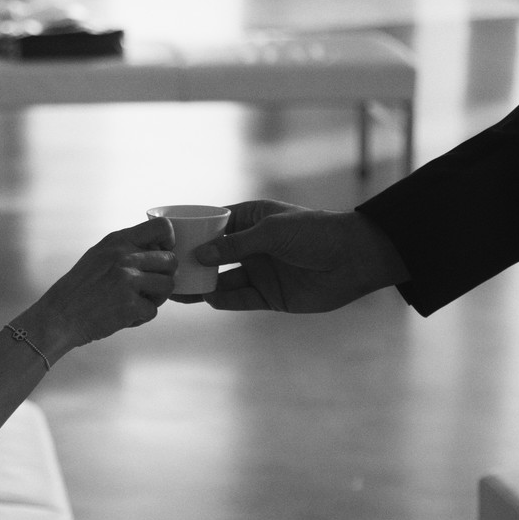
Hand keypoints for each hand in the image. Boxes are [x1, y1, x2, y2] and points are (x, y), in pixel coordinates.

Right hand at [15, 218, 176, 360]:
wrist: (59, 316)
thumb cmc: (80, 288)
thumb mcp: (99, 255)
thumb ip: (126, 248)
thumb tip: (160, 249)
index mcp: (118, 241)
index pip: (162, 227)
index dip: (170, 241)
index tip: (162, 254)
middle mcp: (124, 256)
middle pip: (171, 261)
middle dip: (165, 276)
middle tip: (149, 287)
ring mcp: (128, 280)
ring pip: (168, 286)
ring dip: (157, 297)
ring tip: (138, 302)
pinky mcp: (130, 305)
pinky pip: (153, 311)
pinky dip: (141, 317)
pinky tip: (124, 316)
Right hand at [174, 201, 409, 312]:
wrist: (355, 259)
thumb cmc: (315, 233)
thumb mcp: (271, 232)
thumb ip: (235, 245)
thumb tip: (200, 255)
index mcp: (251, 219)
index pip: (213, 224)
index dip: (191, 232)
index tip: (166, 240)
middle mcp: (251, 246)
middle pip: (212, 255)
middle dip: (190, 262)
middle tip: (164, 270)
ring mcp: (259, 271)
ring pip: (221, 279)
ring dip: (201, 284)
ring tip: (176, 290)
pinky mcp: (269, 295)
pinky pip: (239, 299)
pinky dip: (222, 300)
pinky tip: (205, 299)